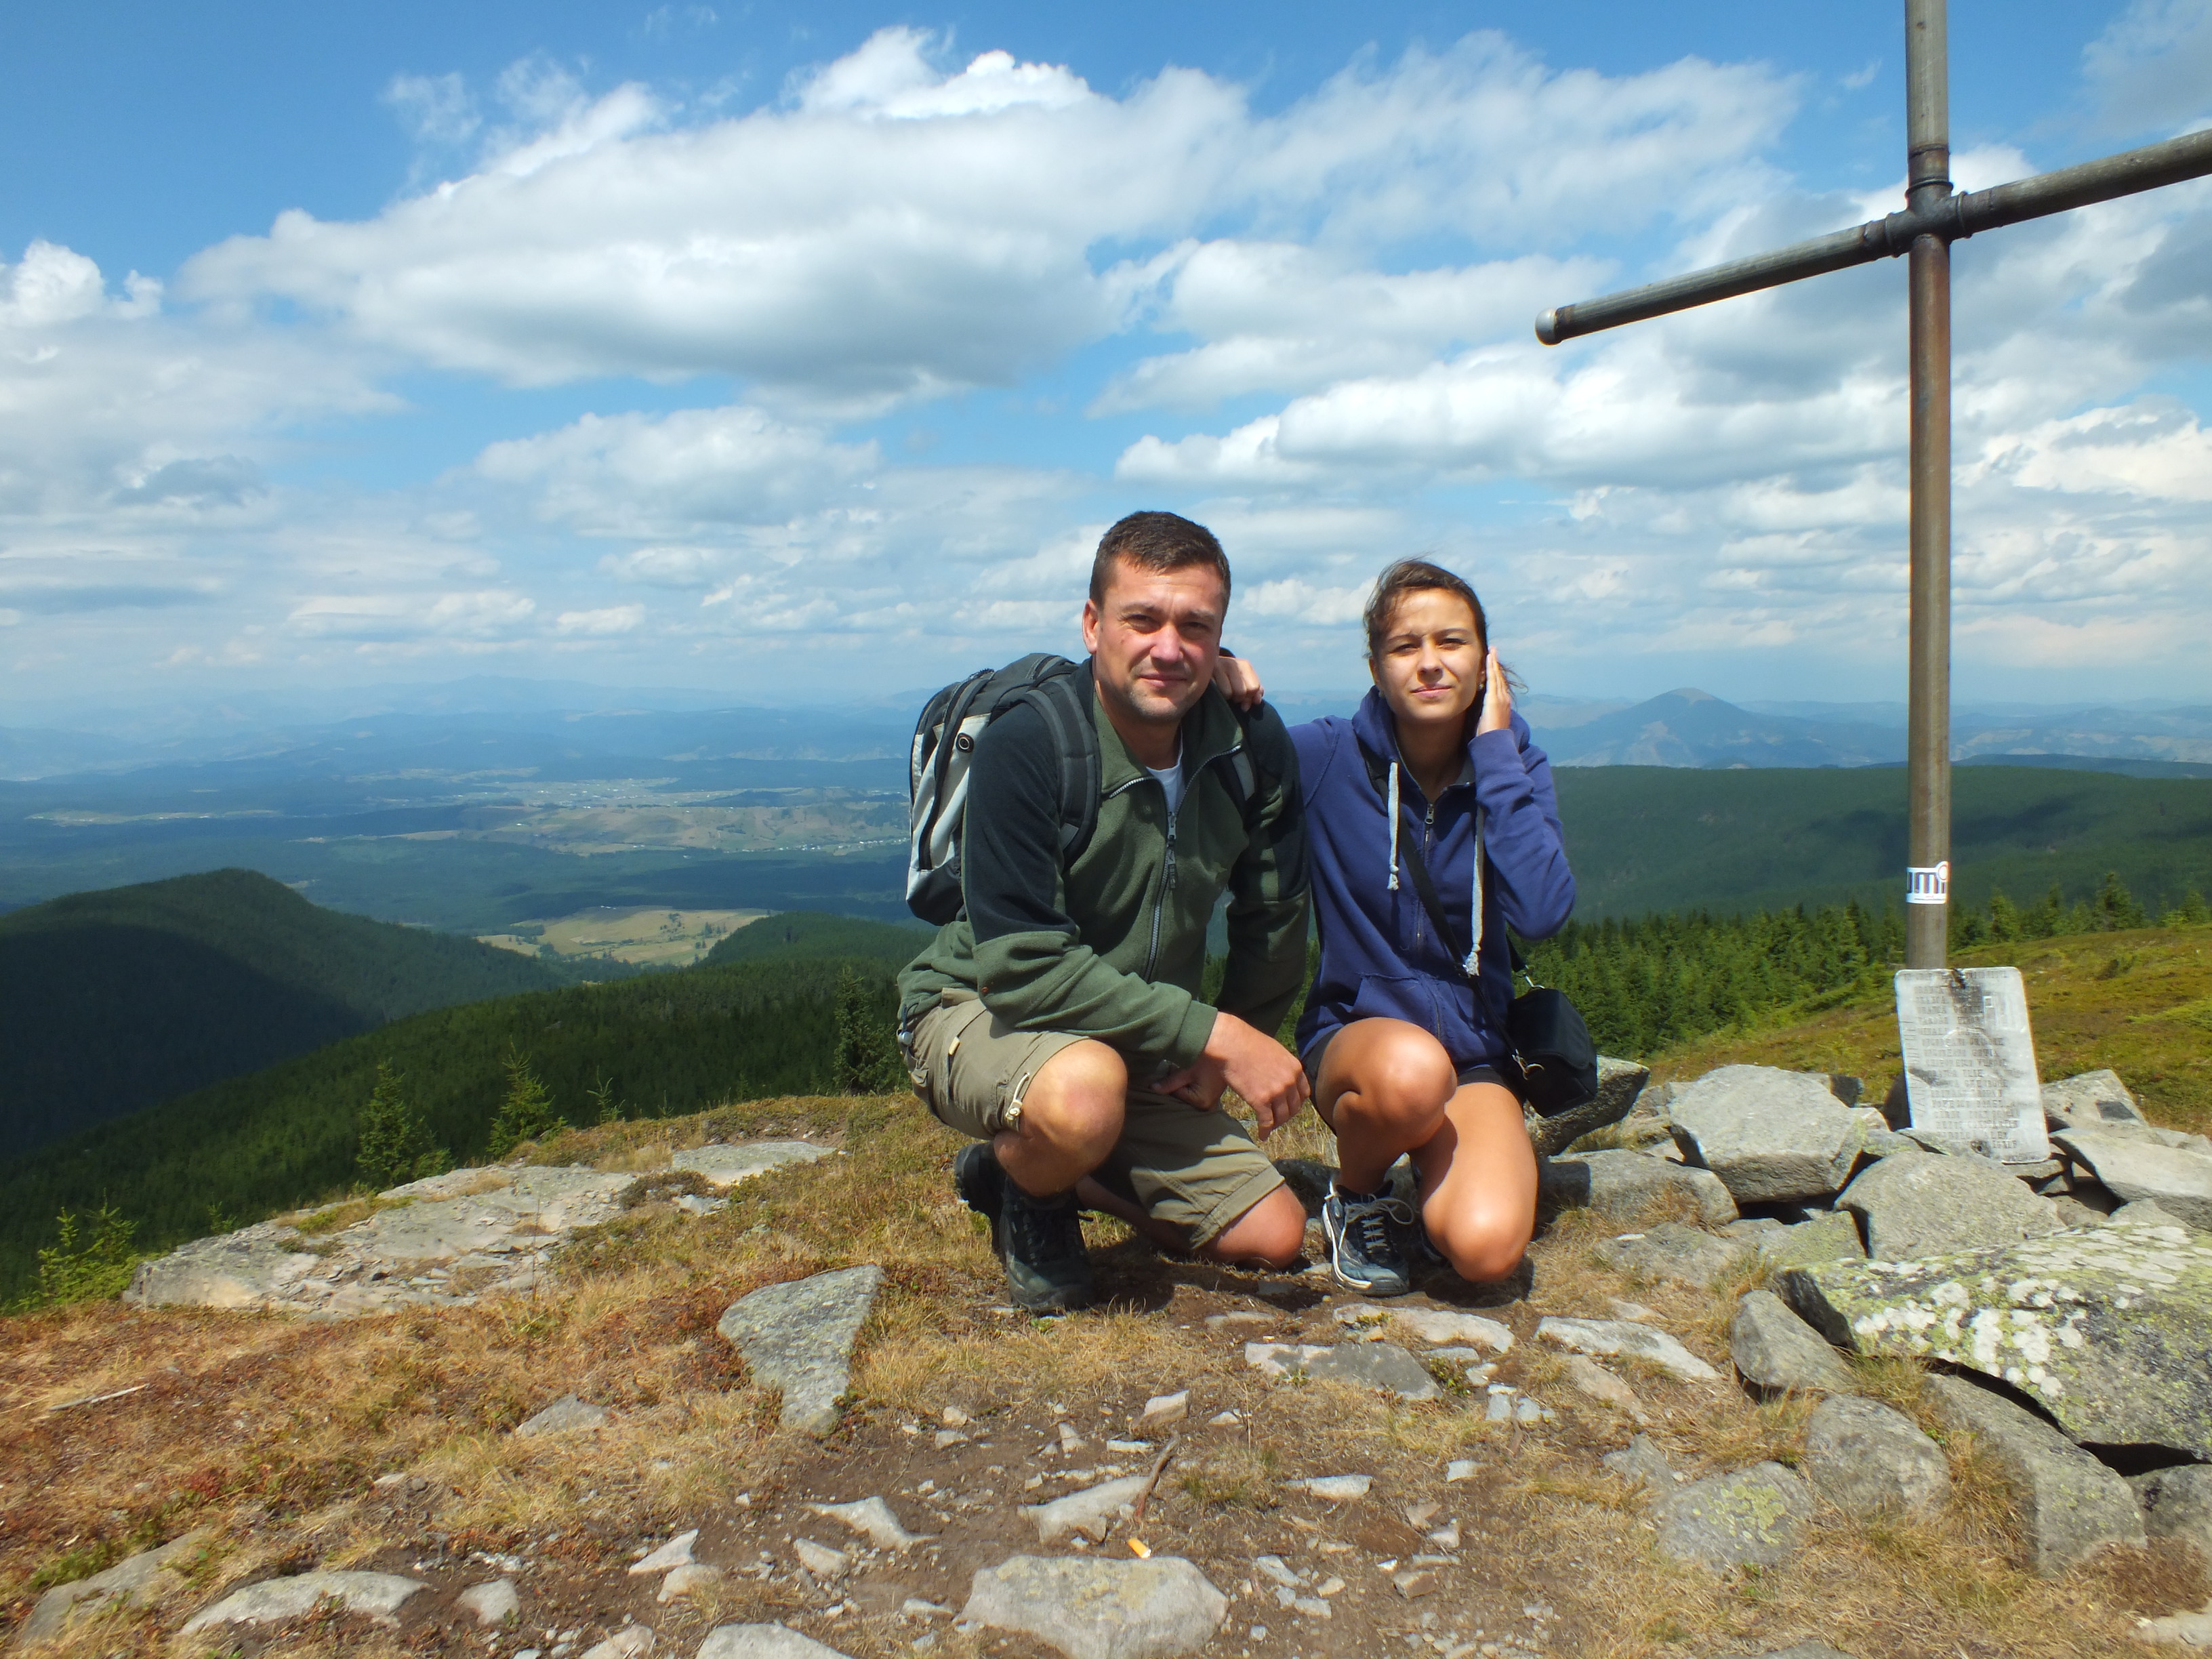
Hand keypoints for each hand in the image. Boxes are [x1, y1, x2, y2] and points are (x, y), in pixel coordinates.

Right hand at [1155, 1011, 1308, 1138]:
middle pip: (1293, 1107)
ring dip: (1276, 1124)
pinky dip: (1265, 1131)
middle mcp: (1289, 1081)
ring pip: (1281, 1117)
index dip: (1296, 1102)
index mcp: (1295, 1068)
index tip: (1289, 1106)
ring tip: (1269, 1127)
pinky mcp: (1260, 1100)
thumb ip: (1282, 1065)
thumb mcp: (1275, 1050)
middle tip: (1278, 1119)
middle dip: (1286, 1115)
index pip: (1303, 1093)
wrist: (1231, 1043)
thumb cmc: (1248, 1042)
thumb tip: (1278, 1074)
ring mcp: (1276, 1092)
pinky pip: (1266, 1121)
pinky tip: (1262, 1135)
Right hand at [1210, 651, 1265, 710]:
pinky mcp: (1205, 673)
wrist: (1203, 666)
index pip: (1254, 688)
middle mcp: (1231, 663)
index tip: (1243, 697)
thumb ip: (1254, 692)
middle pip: (1241, 692)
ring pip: (1228, 694)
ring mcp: (1217, 667)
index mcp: (1244, 665)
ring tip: (1222, 692)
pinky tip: (1214, 690)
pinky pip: (1215, 692)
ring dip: (1225, 698)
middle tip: (1231, 694)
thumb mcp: (1244, 683)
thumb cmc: (1229, 679)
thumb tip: (1257, 701)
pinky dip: (1216, 695)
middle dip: (1237, 698)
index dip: (1249, 697)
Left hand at [1474, 650, 1511, 735]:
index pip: (1499, 685)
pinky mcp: (1494, 698)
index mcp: (1503, 703)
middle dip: (1496, 664)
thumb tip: (1480, 707)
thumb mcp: (1489, 720)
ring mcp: (1500, 697)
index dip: (1496, 673)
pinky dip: (1490, 668)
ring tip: (1491, 651)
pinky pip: (1492, 679)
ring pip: (1496, 676)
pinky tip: (1489, 658)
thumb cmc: (1490, 735)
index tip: (1492, 664)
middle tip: (1493, 651)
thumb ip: (1486, 711)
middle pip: (1499, 677)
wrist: (1495, 741)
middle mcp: (1504, 698)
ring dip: (1493, 662)